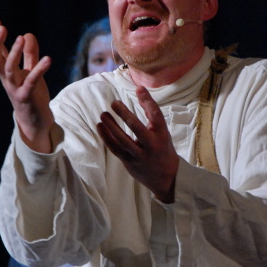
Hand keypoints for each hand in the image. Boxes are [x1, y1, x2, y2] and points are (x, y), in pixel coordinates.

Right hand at [0, 17, 53, 152]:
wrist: (36, 123)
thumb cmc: (32, 96)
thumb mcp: (31, 72)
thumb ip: (30, 55)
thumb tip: (28, 34)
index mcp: (7, 73)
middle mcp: (7, 80)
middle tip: (1, 27)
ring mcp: (15, 89)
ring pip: (10, 69)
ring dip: (14, 53)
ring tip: (20, 37)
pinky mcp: (26, 98)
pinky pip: (31, 83)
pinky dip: (38, 70)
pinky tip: (48, 59)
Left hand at [96, 86, 178, 202]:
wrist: (166, 178)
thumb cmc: (162, 148)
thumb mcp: (162, 131)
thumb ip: (150, 113)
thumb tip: (139, 90)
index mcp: (162, 134)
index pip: (156, 115)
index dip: (147, 101)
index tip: (139, 88)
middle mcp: (151, 145)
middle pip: (137, 127)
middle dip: (125, 114)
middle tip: (114, 103)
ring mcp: (139, 155)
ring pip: (122, 140)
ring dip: (111, 126)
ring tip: (103, 114)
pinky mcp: (129, 162)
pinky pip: (115, 149)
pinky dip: (106, 137)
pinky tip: (100, 126)